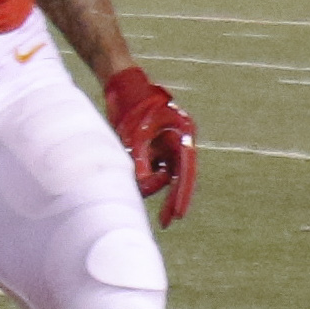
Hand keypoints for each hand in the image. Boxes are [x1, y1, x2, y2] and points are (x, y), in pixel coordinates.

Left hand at [103, 66, 197, 225]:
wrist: (123, 86)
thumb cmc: (134, 105)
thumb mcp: (136, 132)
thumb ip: (140, 157)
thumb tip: (140, 181)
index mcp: (182, 135)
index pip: (186, 170)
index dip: (182, 193)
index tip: (179, 213)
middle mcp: (178, 143)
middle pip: (177, 177)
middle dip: (171, 199)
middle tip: (166, 222)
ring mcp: (166, 147)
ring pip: (161, 175)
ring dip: (149, 182)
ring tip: (132, 177)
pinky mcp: (154, 149)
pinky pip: (150, 168)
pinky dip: (141, 173)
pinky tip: (130, 171)